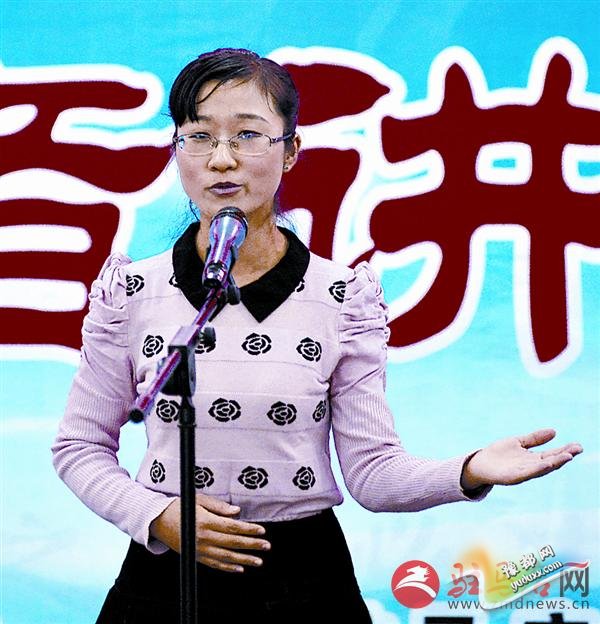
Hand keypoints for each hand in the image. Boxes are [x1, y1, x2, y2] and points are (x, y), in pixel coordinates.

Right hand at [149, 493, 270, 572]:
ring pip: (226, 557)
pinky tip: (239, 568)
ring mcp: (199, 549)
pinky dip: (228, 567)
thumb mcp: (199, 500)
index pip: (232, 527)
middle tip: (266, 546)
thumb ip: (219, 506)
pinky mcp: (196, 556)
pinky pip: (214, 564)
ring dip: (244, 560)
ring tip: (258, 561)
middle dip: (251, 545)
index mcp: (205, 522)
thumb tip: (237, 512)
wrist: (157, 521)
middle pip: (232, 543)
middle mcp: (203, 538)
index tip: (262, 530)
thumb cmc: (179, 506)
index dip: (248, 529)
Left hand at [461, 428, 582, 489]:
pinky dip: (537, 469)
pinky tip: (546, 464)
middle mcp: (530, 467)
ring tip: (567, 456)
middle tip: (577, 450)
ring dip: (555, 463)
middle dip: (564, 457)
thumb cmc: (499, 454)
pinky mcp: (512, 477)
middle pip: (550, 462)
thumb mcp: (518, 442)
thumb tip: (554, 431)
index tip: (577, 445)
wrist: (479, 463)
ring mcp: (522, 473)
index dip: (565, 450)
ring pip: (542, 469)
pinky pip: (527, 474)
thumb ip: (535, 438)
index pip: (552, 454)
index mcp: (533, 459)